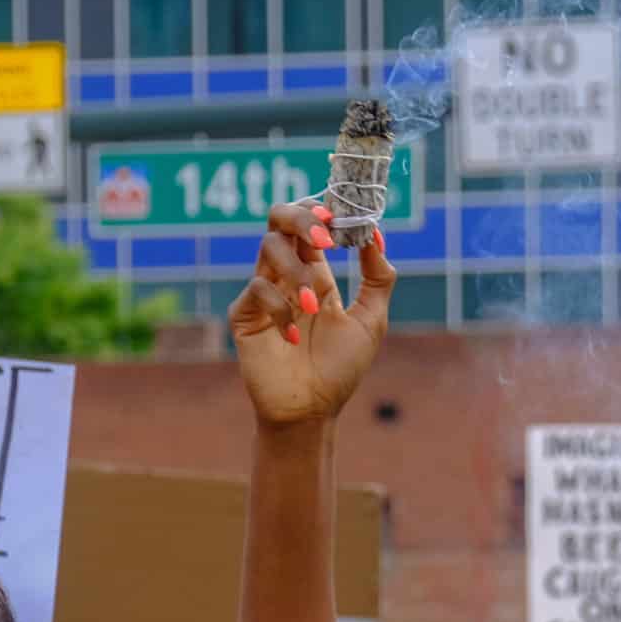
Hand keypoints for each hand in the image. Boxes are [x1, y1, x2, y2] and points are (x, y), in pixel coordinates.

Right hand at [230, 204, 394, 428]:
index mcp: (314, 272)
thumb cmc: (340, 368)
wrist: (313, 411)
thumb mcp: (370, 319)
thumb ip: (377, 278)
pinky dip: (280, 308)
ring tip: (316, 307)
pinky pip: (257, 289)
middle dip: (301, 218)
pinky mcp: (243, 314)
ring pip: (269, 248)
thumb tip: (376, 236)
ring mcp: (263, 291)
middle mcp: (286, 275)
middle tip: (325, 239)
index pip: (309, 223)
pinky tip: (294, 337)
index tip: (339, 215)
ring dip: (299, 272)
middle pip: (279, 220)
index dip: (321, 211)